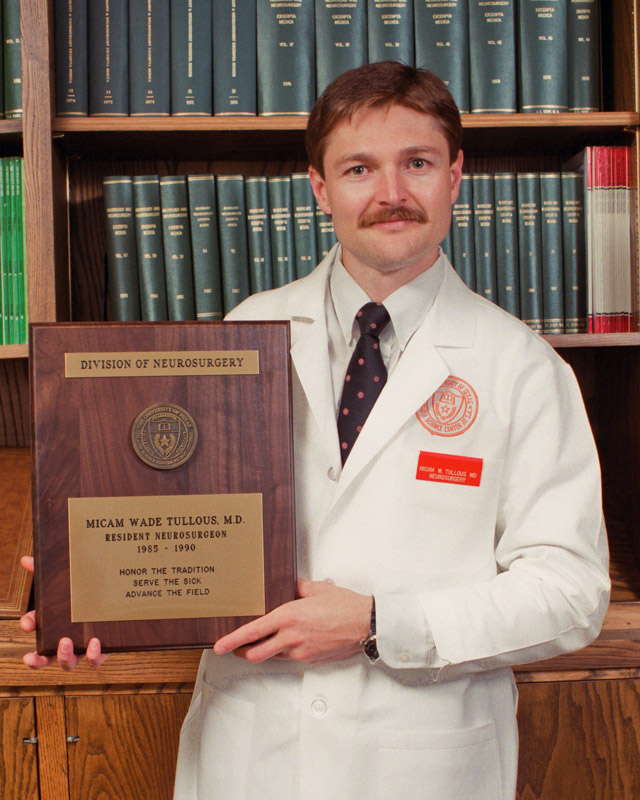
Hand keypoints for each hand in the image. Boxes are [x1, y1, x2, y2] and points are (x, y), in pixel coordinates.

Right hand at [19, 556, 106, 670]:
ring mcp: (83, 647)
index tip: (27, 623)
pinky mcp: (103, 649)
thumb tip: (27, 559)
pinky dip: (93, 655)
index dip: (29, 625)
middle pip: (46, 657)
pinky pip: (96, 660)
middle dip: (39, 659)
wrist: (120, 598)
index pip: (35, 626)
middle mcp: (67, 638)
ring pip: (69, 663)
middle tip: (36, 653)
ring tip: (65, 642)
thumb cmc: (87, 591)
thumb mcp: (70, 579)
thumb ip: (47, 570)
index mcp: (55, 622)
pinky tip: (94, 643)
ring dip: (63, 657)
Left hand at [213, 578, 372, 663]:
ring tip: (263, 642)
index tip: (219, 645)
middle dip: (242, 652)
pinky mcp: (311, 660)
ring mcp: (301, 651)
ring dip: (264, 651)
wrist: (367, 624)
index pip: (253, 632)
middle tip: (235, 647)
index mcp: (290, 616)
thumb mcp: (318, 589)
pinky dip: (284, 652)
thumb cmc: (346, 605)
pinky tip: (288, 642)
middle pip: (256, 653)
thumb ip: (297, 587)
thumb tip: (287, 584)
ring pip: (272, 656)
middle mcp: (292, 637)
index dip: (233, 640)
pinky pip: (290, 658)